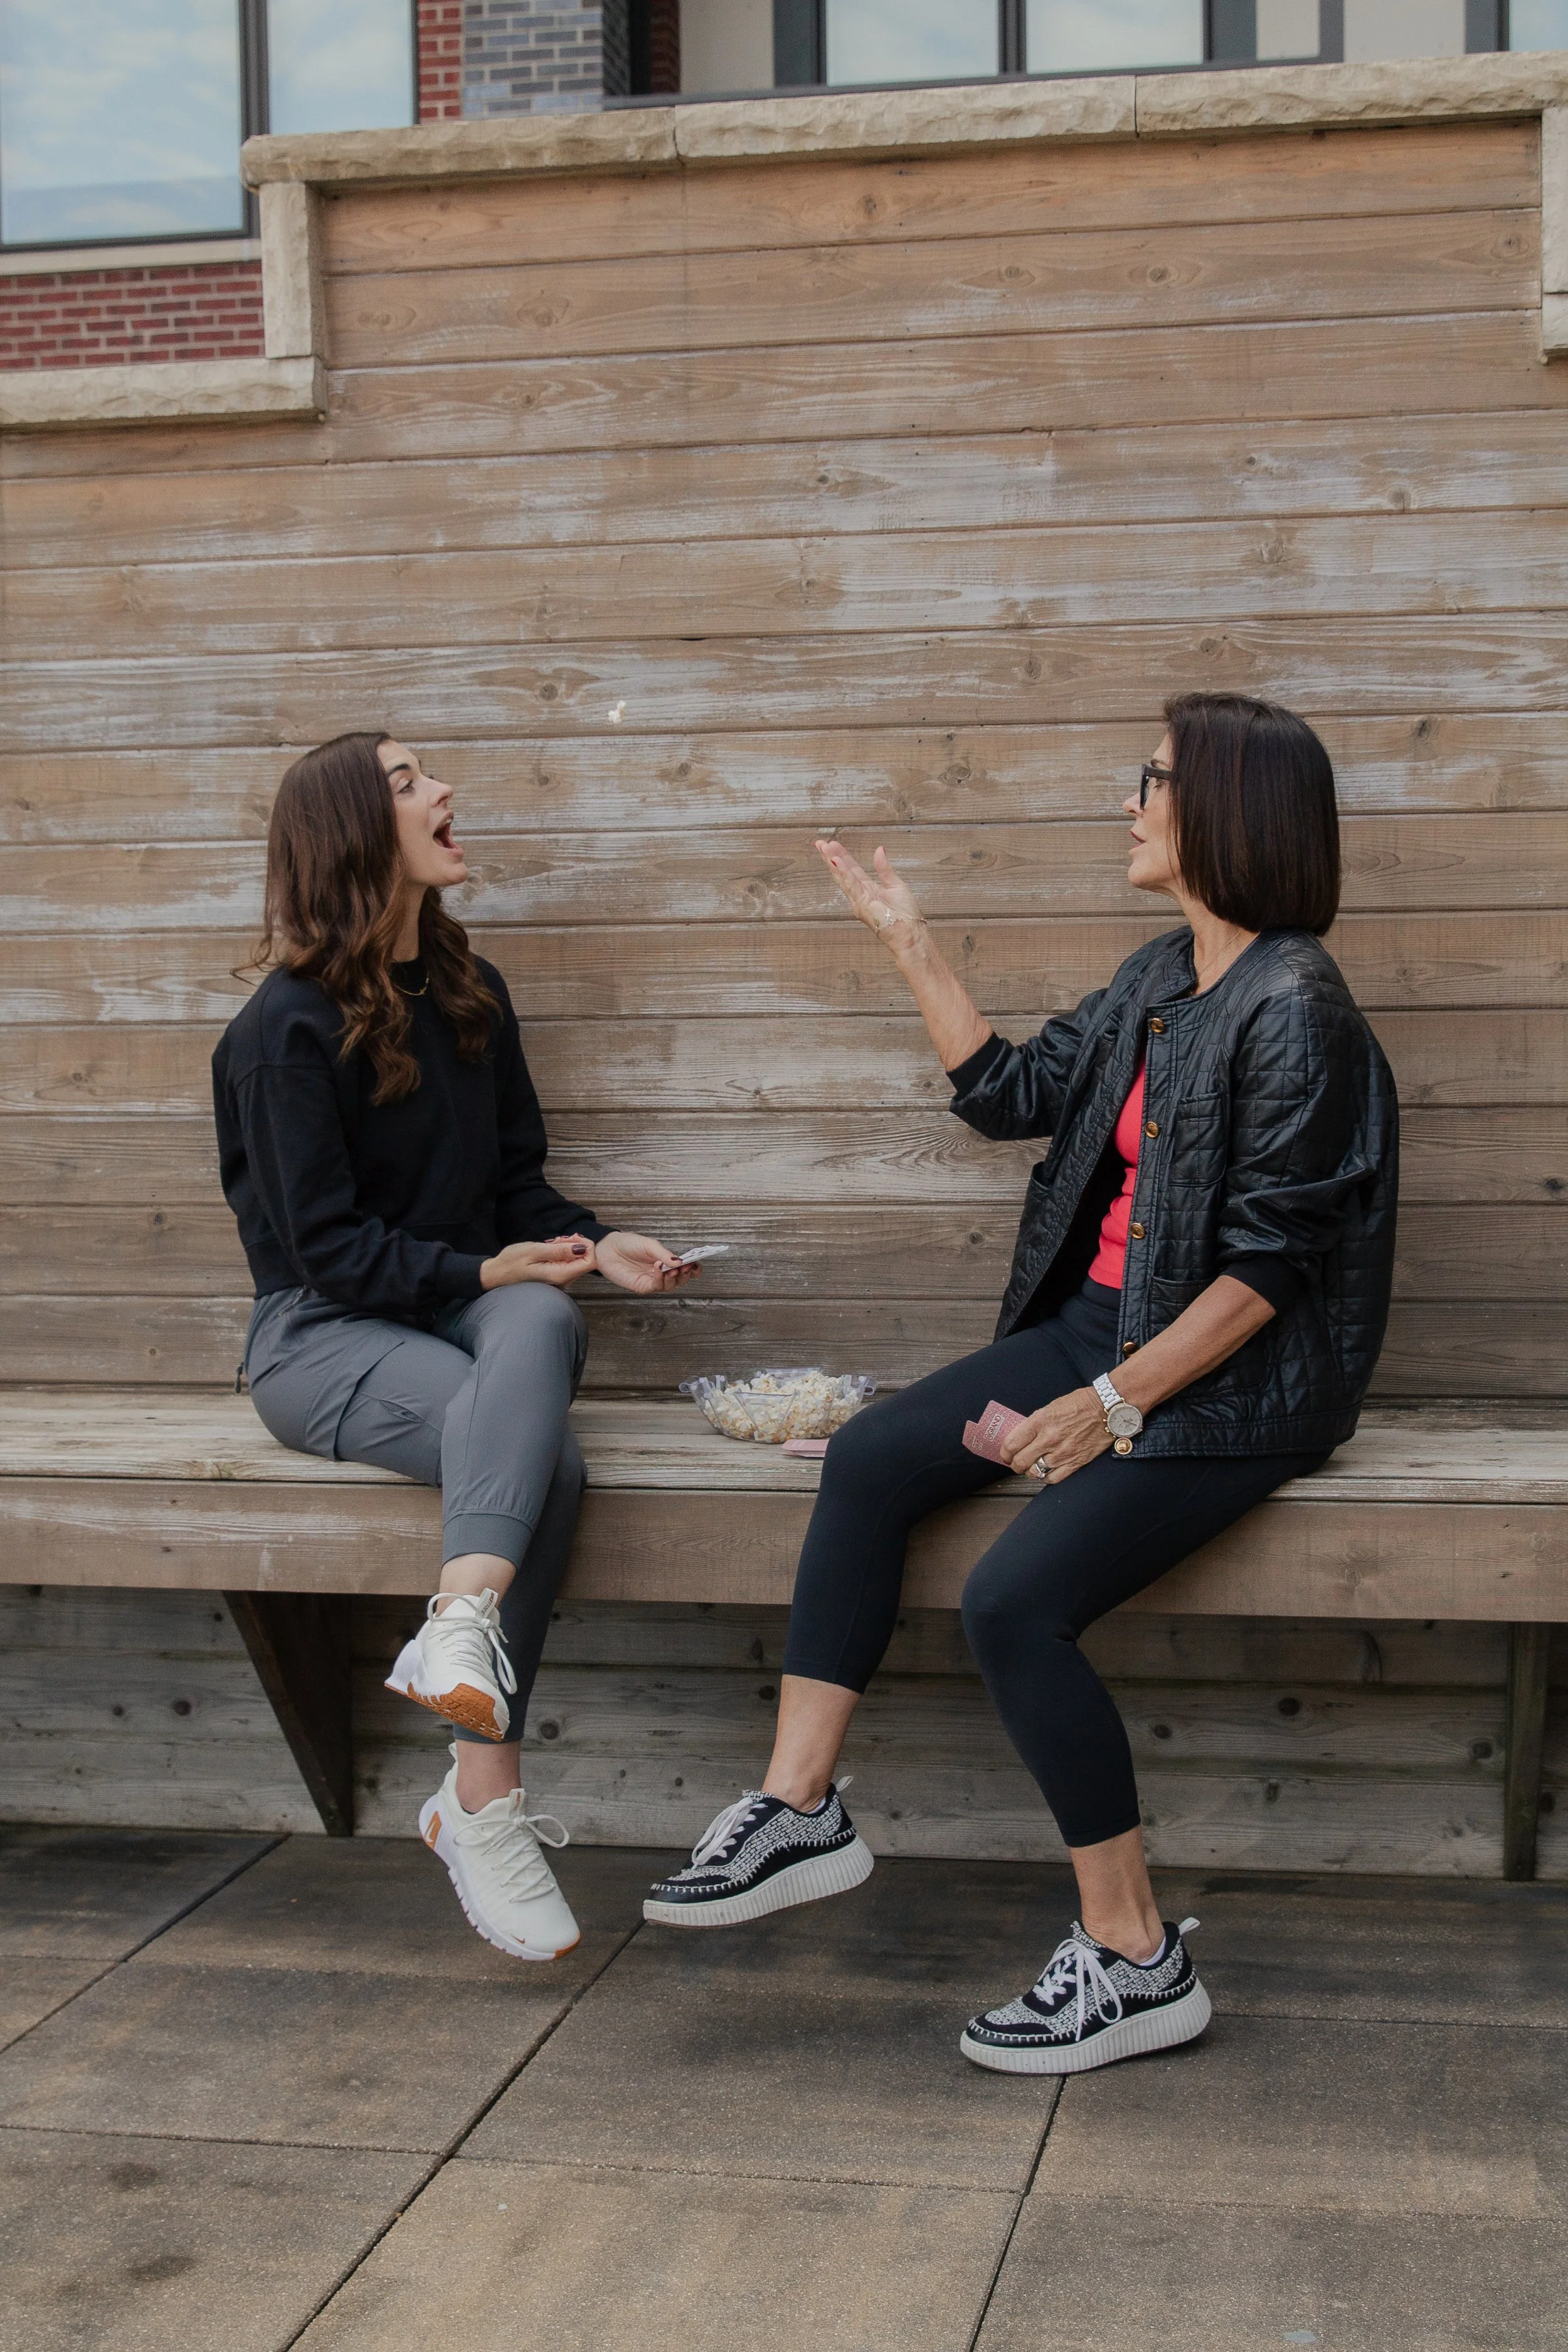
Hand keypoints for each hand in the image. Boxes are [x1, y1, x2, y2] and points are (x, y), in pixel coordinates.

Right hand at [479, 1236, 594, 1290]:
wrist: (496, 1274)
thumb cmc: (511, 1262)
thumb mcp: (535, 1250)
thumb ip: (559, 1250)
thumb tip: (582, 1248)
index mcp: (560, 1275)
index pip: (590, 1261)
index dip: (585, 1245)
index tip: (569, 1237)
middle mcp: (564, 1281)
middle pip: (585, 1260)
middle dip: (575, 1245)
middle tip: (556, 1239)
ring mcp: (560, 1280)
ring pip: (576, 1260)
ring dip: (566, 1248)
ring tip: (550, 1244)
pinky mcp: (556, 1277)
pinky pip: (567, 1263)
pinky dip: (561, 1253)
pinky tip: (549, 1249)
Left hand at [594, 1230, 703, 1294]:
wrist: (608, 1248)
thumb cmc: (628, 1244)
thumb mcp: (649, 1244)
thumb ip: (664, 1254)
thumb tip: (680, 1262)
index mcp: (666, 1261)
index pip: (684, 1268)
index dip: (693, 1268)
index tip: (697, 1265)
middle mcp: (661, 1273)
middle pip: (680, 1279)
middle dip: (685, 1275)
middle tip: (685, 1267)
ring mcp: (652, 1280)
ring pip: (670, 1286)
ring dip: (673, 1278)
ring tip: (670, 1269)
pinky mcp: (642, 1286)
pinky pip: (655, 1287)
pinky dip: (659, 1279)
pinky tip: (658, 1269)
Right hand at [816, 838, 925, 952]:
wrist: (910, 933)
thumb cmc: (905, 915)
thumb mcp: (896, 884)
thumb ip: (884, 868)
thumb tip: (879, 849)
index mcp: (868, 889)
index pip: (852, 869)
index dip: (842, 856)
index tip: (832, 844)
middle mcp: (860, 895)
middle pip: (843, 872)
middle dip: (830, 857)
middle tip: (820, 843)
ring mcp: (859, 901)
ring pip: (843, 877)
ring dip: (832, 862)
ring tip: (823, 848)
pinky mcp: (862, 905)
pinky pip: (851, 886)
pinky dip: (844, 873)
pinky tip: (836, 862)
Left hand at [1001, 1387, 1110, 1485]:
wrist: (1107, 1409)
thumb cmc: (1081, 1403)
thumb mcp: (1051, 1407)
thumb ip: (1035, 1424)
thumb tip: (1022, 1437)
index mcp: (1040, 1421)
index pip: (1012, 1443)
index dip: (1004, 1452)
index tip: (1005, 1454)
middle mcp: (1049, 1438)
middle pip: (1020, 1461)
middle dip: (1014, 1464)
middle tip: (1015, 1463)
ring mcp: (1062, 1452)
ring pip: (1035, 1472)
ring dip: (1030, 1470)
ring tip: (1031, 1466)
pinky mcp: (1075, 1462)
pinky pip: (1053, 1478)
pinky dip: (1046, 1477)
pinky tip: (1046, 1471)